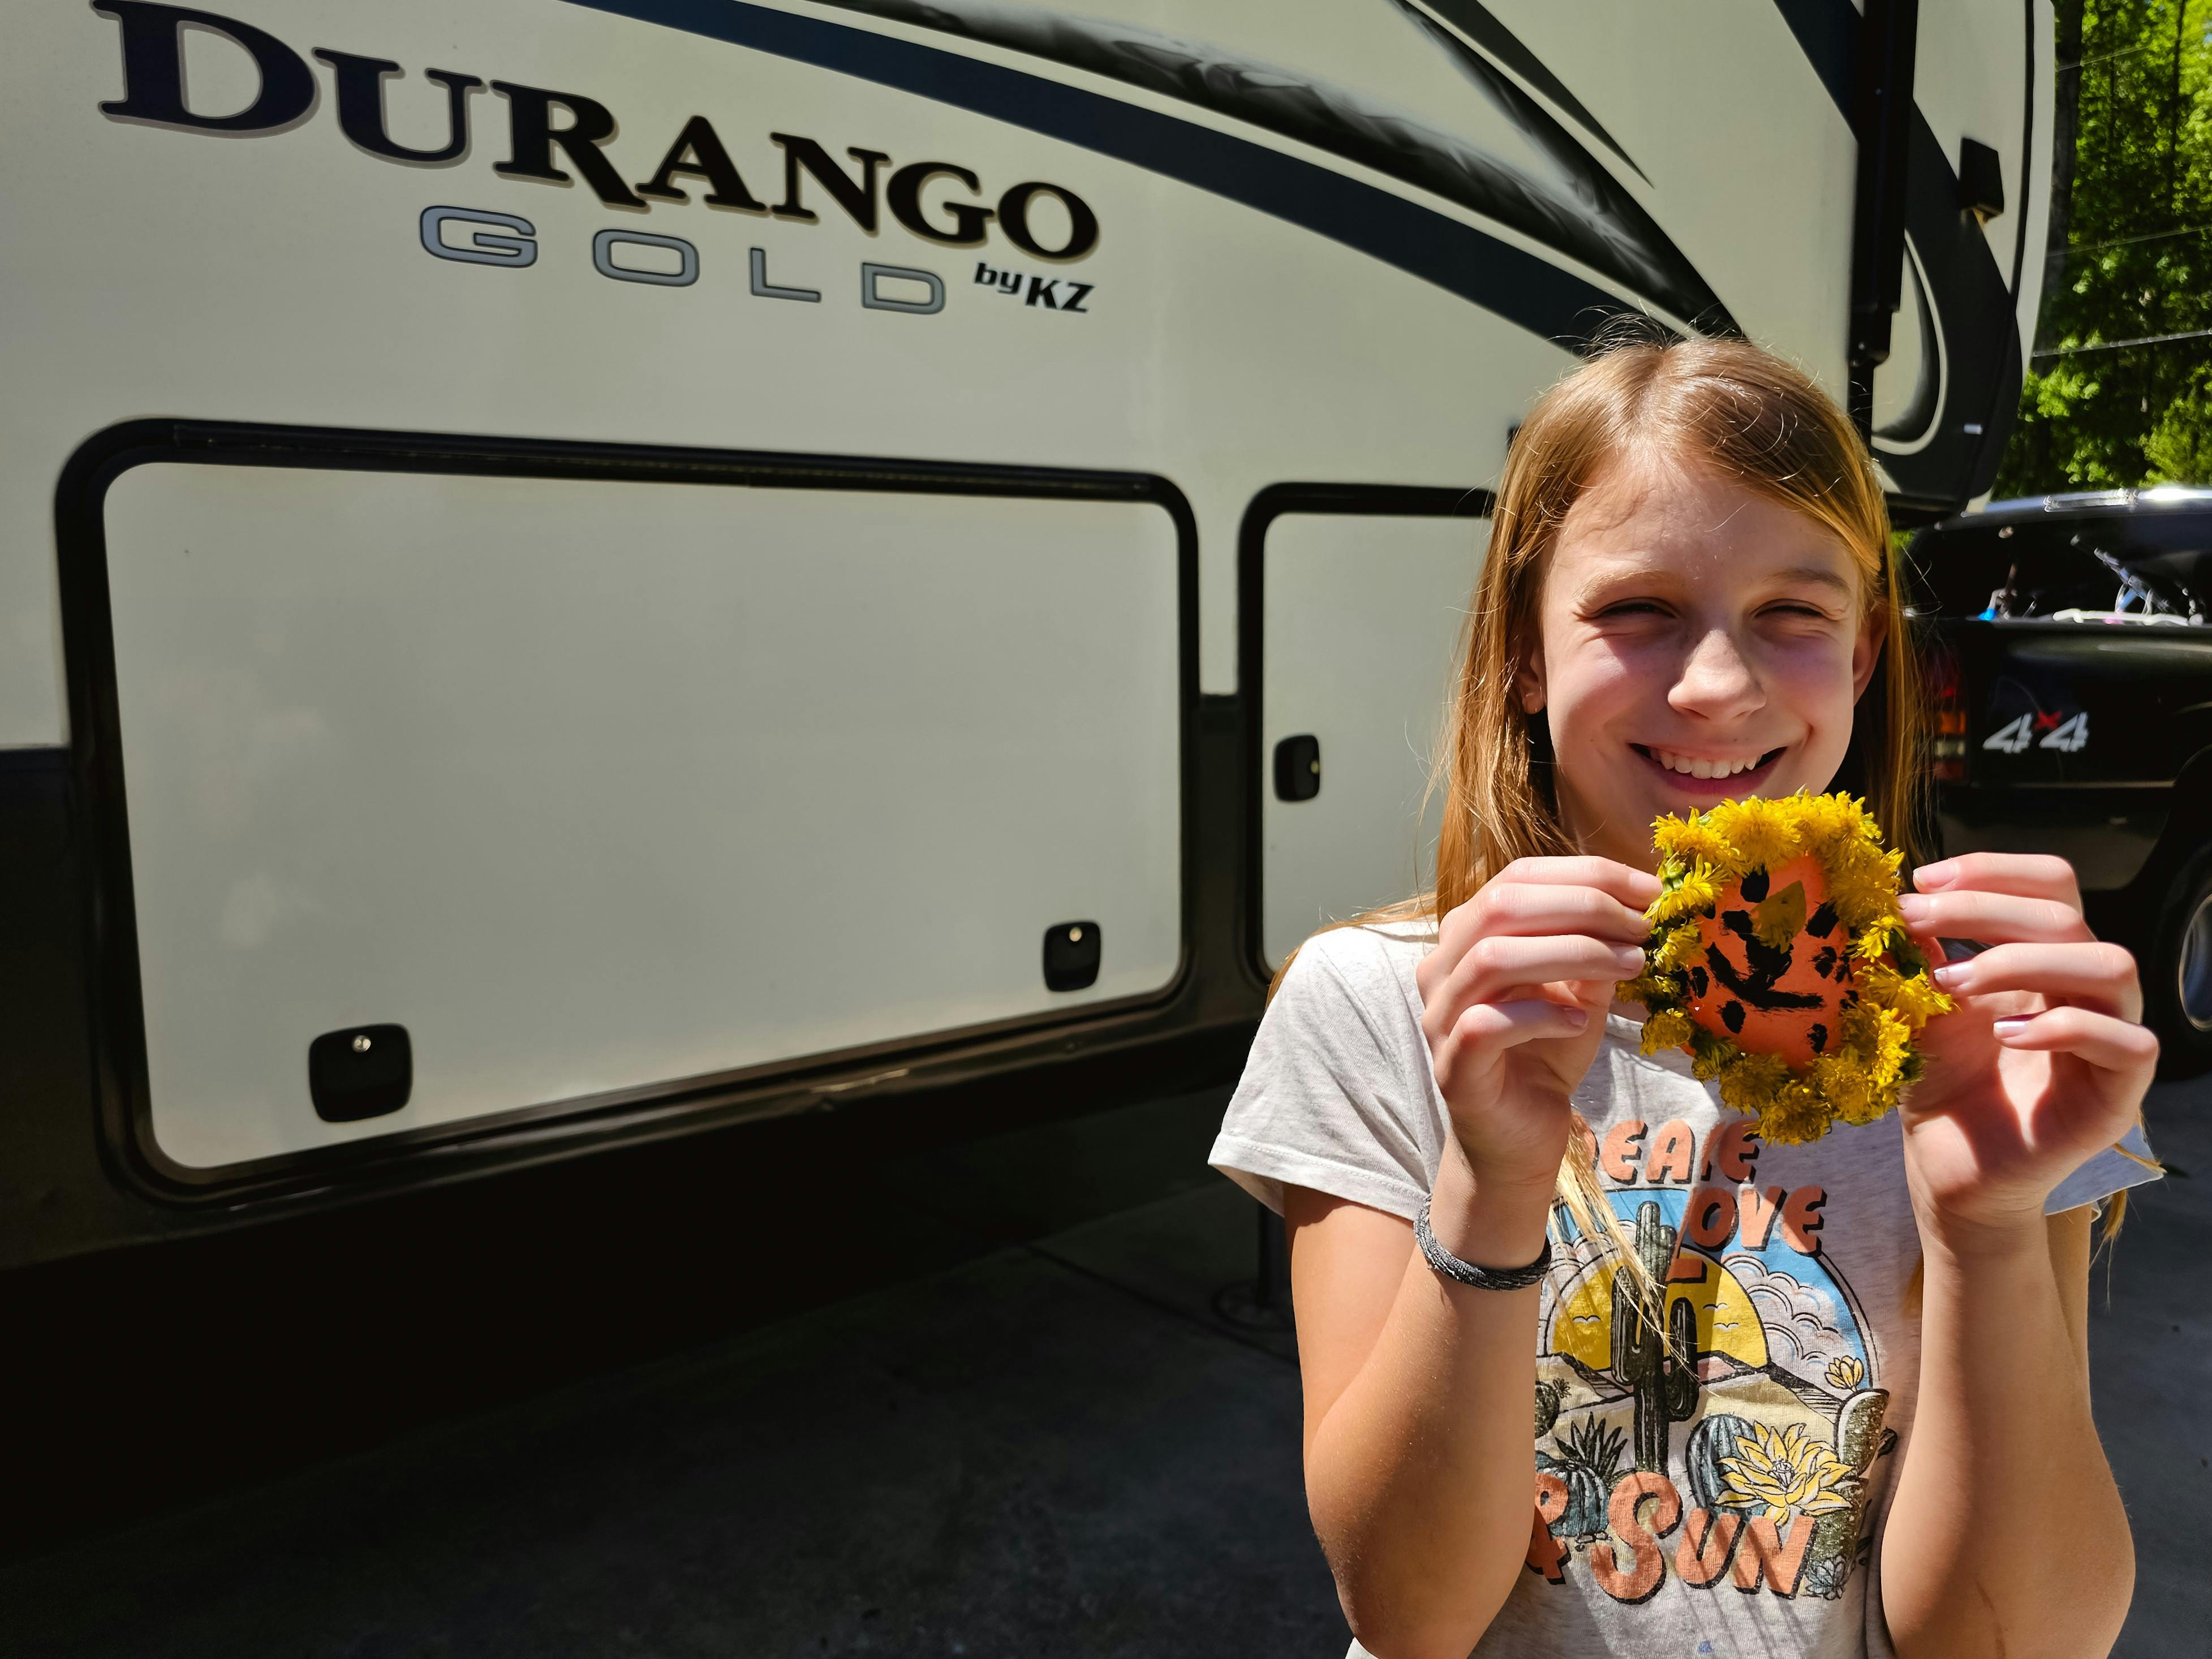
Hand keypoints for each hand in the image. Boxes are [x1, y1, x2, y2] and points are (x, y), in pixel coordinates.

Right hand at [1416, 857, 1657, 1190]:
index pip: (1517, 878)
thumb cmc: (1546, 1054)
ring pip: (1491, 958)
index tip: (1649, 889)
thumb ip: (1595, 948)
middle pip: (1500, 906)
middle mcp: (1441, 968)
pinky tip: (1581, 1021)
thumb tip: (1639, 904)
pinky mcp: (1452, 1067)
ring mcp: (1439, 1017)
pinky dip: (1541, 1015)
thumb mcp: (1581, 990)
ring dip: (1571, 953)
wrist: (1519, 1136)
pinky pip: (1487, 1025)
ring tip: (1629, 965)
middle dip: (1583, 906)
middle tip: (1644, 925)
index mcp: (1467, 935)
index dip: (1585, 874)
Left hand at [1896, 853, 2155, 1246]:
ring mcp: (2111, 1038)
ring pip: (2111, 964)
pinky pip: (2128, 1043)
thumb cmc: (1940, 1080)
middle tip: (1914, 921)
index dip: (1992, 871)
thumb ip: (1918, 953)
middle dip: (1983, 910)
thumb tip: (1893, 896)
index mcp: (2045, 956)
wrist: (1948, 1164)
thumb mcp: (1919, 1004)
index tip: (1920, 881)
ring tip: (1952, 983)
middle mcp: (2085, 988)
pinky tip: (2003, 1034)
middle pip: (2068, 916)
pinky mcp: (2119, 1093)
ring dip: (2024, 960)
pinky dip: (2065, 1027)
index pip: (2051, 884)